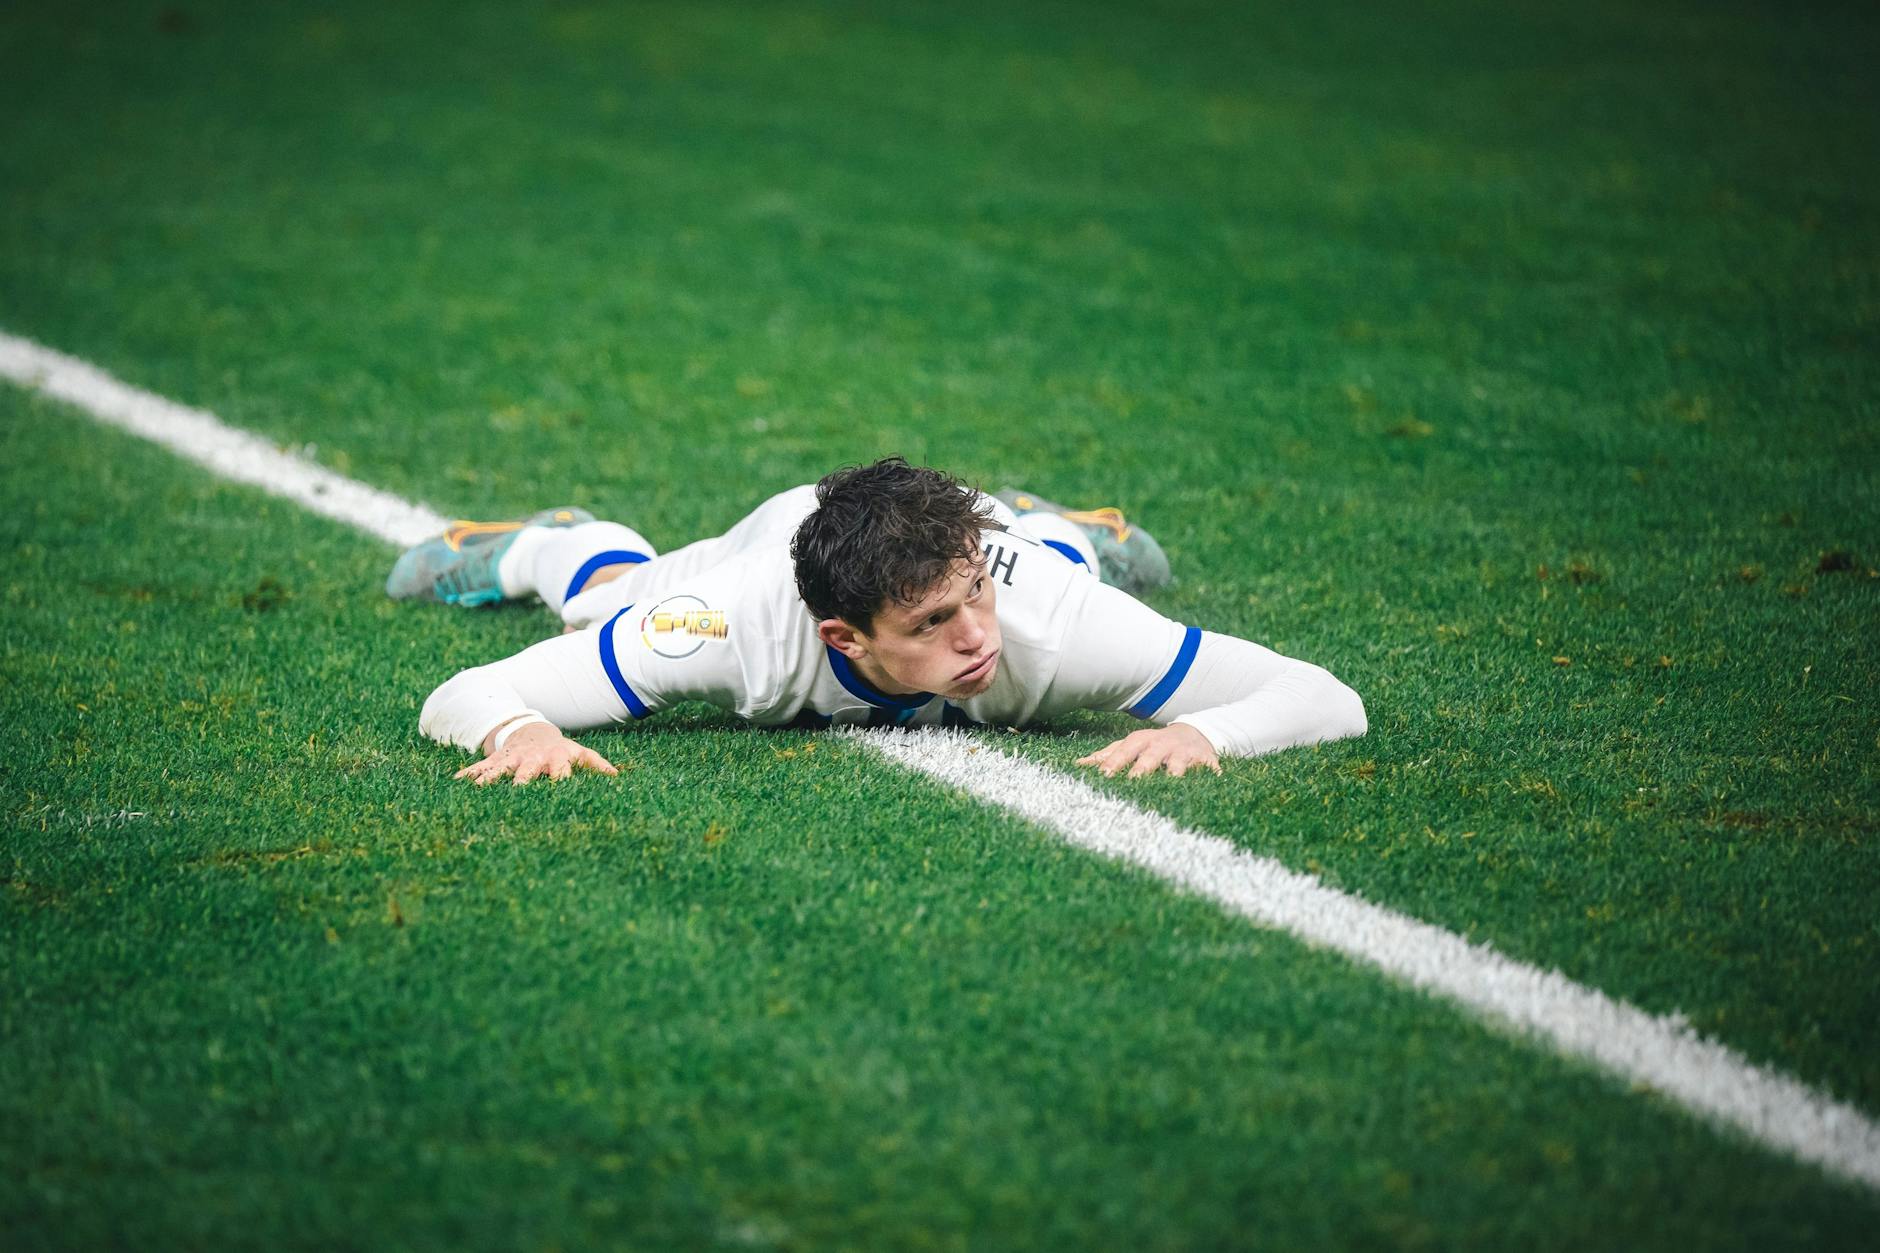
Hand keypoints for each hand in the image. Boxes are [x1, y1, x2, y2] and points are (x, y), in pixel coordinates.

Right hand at [455, 721, 619, 785]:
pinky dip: (468, 775)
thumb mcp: (579, 752)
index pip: (560, 772)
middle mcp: (532, 760)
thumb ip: (596, 764)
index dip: (560, 780)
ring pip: (499, 771)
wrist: (531, 730)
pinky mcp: (495, 760)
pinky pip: (480, 768)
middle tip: (517, 793)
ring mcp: (512, 760)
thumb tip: (617, 776)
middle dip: (522, 782)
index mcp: (555, 759)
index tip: (559, 791)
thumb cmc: (559, 749)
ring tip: (478, 790)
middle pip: (527, 773)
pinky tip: (455, 782)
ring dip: (489, 780)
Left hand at [1077, 723, 1220, 778]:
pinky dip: (1209, 780)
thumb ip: (1106, 756)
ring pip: (1178, 766)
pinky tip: (1209, 790)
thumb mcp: (1131, 746)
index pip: (1124, 752)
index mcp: (1140, 742)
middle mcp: (1161, 745)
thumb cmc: (1154, 745)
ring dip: (1173, 776)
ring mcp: (1184, 753)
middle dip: (1140, 771)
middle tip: (1131, 785)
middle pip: (1149, 759)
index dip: (1114, 764)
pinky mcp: (1206, 762)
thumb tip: (1078, 765)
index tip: (1104, 776)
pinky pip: (1208, 772)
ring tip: (1169, 787)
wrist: (1194, 734)